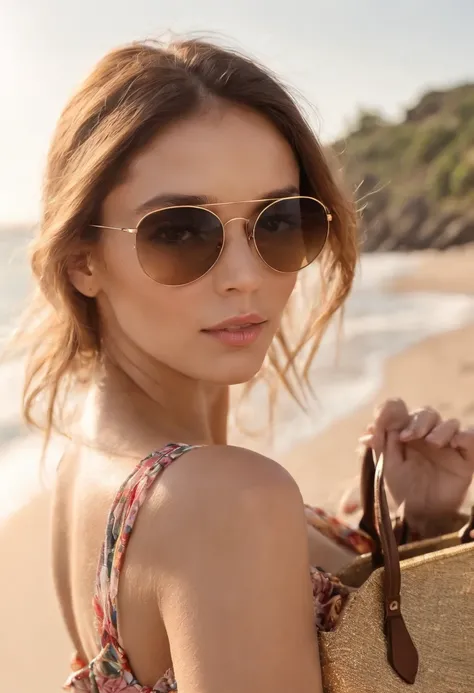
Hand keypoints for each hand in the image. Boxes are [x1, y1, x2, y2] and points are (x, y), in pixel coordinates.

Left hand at [359, 399, 473, 531]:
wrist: (420, 513)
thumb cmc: (403, 487)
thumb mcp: (386, 465)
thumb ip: (381, 443)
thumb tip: (371, 427)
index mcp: (406, 431)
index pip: (402, 409)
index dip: (392, 411)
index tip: (383, 425)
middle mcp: (427, 434)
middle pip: (427, 413)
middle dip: (417, 422)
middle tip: (408, 437)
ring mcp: (448, 444)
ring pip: (450, 423)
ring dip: (440, 429)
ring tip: (432, 443)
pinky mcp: (466, 457)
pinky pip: (470, 437)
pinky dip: (465, 435)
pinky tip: (455, 443)